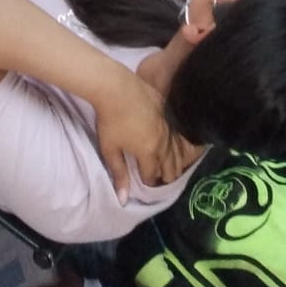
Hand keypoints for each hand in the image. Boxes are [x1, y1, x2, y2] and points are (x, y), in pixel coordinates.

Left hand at [95, 75, 192, 201]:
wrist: (115, 86)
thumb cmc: (110, 120)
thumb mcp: (110, 150)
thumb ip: (119, 174)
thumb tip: (124, 200)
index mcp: (149, 151)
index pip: (152, 174)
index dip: (150, 182)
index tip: (148, 186)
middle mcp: (162, 139)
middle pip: (170, 162)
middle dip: (168, 174)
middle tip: (166, 180)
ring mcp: (166, 122)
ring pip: (175, 146)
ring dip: (174, 158)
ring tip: (173, 166)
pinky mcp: (165, 107)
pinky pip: (174, 130)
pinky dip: (174, 140)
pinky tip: (172, 140)